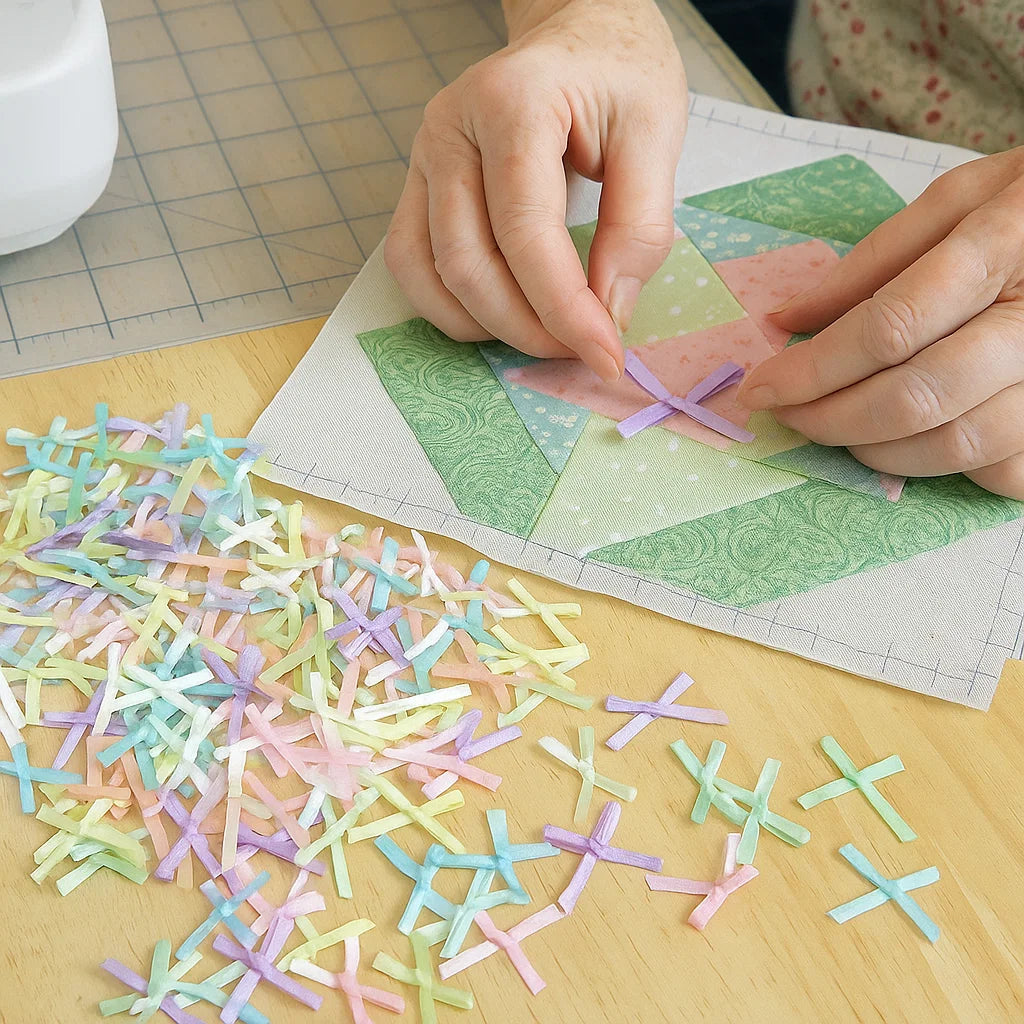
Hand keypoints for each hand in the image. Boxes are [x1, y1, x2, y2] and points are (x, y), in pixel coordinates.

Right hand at [383, 0, 686, 381]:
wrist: (576, 32)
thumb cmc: (617, 73)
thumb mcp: (656, 131)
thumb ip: (640, 224)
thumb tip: (608, 311)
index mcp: (511, 103)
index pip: (525, 230)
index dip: (564, 308)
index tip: (606, 355)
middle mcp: (450, 129)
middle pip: (468, 262)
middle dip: (528, 326)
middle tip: (582, 350)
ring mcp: (423, 157)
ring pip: (430, 273)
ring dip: (486, 326)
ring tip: (545, 337)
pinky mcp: (417, 183)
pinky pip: (411, 264)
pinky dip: (450, 307)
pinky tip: (499, 318)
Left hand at [738, 147, 1023, 498]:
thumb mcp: (963, 198)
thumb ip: (873, 260)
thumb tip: (786, 318)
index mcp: (1004, 247)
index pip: (888, 328)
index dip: (811, 369)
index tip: (760, 386)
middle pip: (916, 398)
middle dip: (830, 418)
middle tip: (789, 415)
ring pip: (958, 446)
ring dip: (876, 450)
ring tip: (839, 426)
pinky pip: (1005, 473)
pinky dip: (945, 468)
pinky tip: (913, 439)